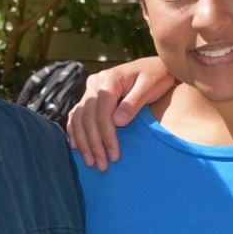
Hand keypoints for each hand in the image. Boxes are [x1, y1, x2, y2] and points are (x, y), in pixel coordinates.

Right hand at [65, 56, 173, 170]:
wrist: (157, 67)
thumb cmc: (157, 77)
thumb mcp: (150, 87)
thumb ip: (134, 103)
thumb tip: (117, 122)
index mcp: (109, 80)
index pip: (102, 113)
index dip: (106, 136)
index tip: (114, 156)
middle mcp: (95, 83)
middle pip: (87, 117)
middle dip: (94, 144)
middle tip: (102, 165)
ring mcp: (91, 89)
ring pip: (78, 118)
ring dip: (83, 141)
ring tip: (90, 162)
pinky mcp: (91, 96)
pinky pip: (76, 114)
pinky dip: (75, 131)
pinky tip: (76, 146)